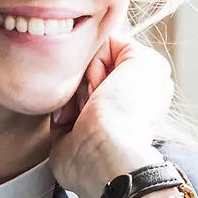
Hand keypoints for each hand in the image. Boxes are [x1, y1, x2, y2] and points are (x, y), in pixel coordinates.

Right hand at [48, 30, 174, 197]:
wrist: (100, 153)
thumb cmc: (125, 112)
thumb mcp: (144, 63)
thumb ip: (126, 44)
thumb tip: (99, 47)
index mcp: (137, 81)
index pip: (106, 48)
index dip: (101, 58)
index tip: (107, 76)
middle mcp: (116, 95)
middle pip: (84, 65)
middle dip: (84, 76)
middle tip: (94, 94)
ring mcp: (91, 111)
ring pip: (67, 82)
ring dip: (70, 93)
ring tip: (81, 111)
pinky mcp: (68, 127)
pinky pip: (53, 103)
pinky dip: (57, 109)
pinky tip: (68, 121)